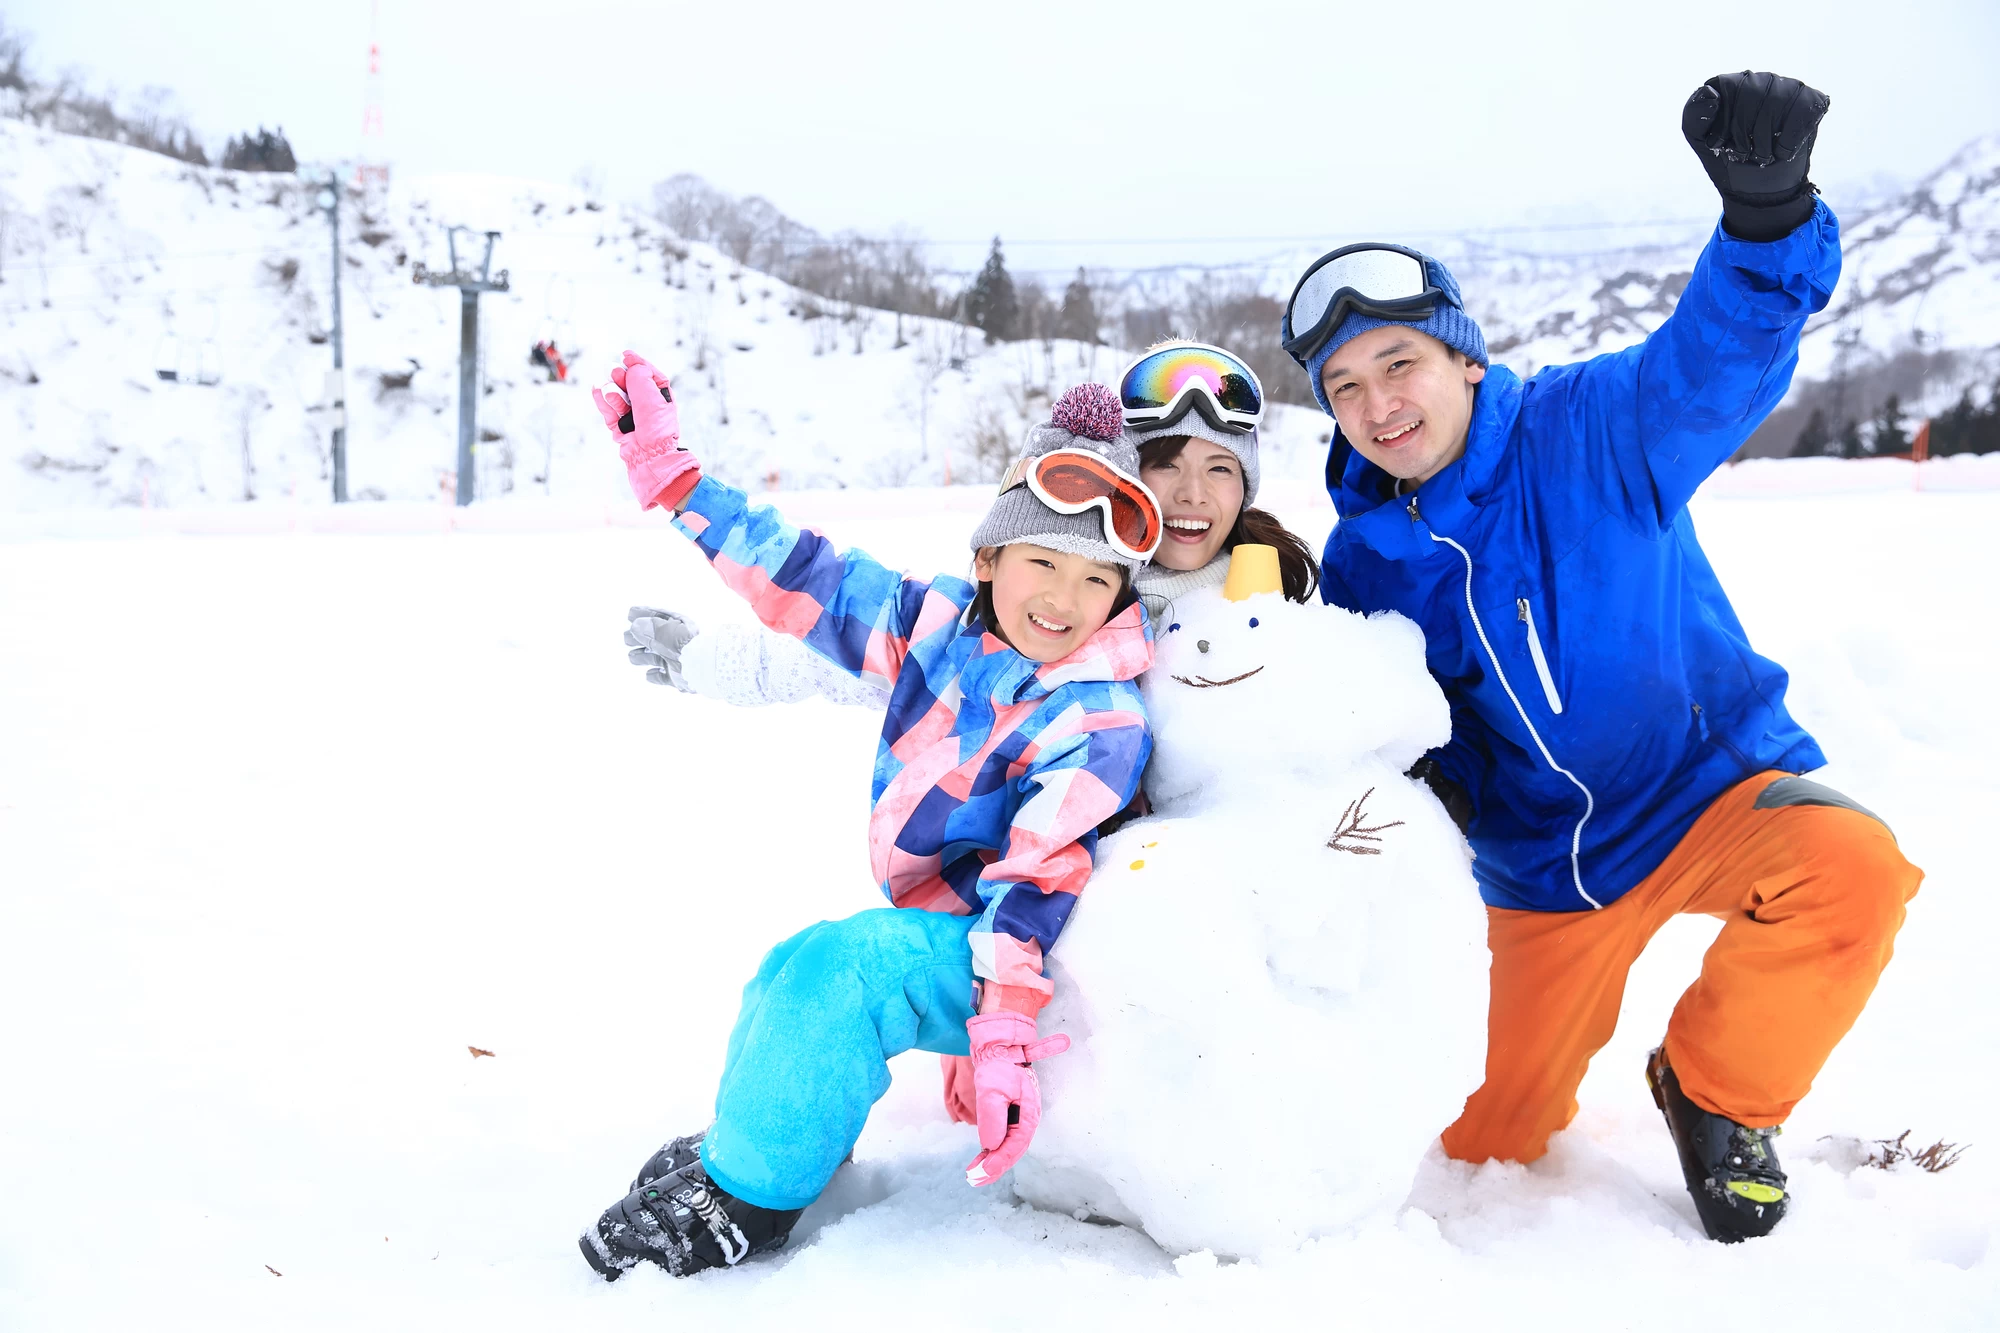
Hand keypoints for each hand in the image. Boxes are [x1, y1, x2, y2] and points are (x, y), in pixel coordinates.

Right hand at [592, 351, 700, 510]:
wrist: (650, 458)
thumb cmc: (656, 428)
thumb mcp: (650, 397)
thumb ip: (639, 378)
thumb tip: (630, 368)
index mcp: (661, 398)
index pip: (649, 375)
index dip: (637, 363)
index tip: (625, 355)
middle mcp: (647, 407)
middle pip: (630, 385)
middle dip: (622, 377)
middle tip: (615, 372)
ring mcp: (633, 418)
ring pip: (617, 398)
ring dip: (613, 394)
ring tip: (610, 391)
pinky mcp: (620, 428)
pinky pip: (608, 412)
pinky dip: (602, 401)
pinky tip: (595, 389)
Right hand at [625, 606, 699, 690]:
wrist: (707, 669)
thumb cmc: (687, 646)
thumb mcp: (668, 633)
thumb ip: (650, 629)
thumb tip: (636, 625)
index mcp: (678, 627)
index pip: (659, 618)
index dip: (644, 614)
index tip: (630, 613)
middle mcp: (678, 643)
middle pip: (654, 638)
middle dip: (639, 637)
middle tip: (627, 638)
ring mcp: (678, 661)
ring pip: (656, 657)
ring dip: (643, 657)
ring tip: (633, 657)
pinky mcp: (678, 678)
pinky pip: (664, 677)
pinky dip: (656, 676)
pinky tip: (649, 674)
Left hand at [962, 1011, 1068, 1185]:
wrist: (1000, 1045)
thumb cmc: (999, 1064)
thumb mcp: (992, 1089)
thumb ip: (993, 1117)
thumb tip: (991, 1145)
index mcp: (1028, 1114)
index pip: (1014, 1146)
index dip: (998, 1163)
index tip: (981, 1173)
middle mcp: (1025, 1119)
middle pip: (1012, 1150)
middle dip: (993, 1167)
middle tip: (974, 1179)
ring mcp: (1017, 1118)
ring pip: (1006, 1147)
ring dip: (991, 1161)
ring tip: (973, 1174)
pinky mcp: (1008, 1115)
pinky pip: (1001, 1138)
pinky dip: (991, 1150)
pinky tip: (980, 1158)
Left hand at [1682, 71, 1829, 242]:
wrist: (1755, 188)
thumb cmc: (1726, 157)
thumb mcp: (1701, 139)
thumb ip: (1694, 115)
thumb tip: (1710, 93)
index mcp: (1731, 83)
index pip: (1727, 86)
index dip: (1724, 121)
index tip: (1720, 142)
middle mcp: (1760, 79)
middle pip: (1751, 92)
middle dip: (1742, 133)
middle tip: (1742, 152)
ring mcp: (1788, 87)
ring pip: (1777, 101)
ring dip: (1764, 141)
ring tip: (1761, 154)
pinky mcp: (1811, 102)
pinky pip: (1802, 113)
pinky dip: (1788, 142)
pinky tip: (1782, 152)